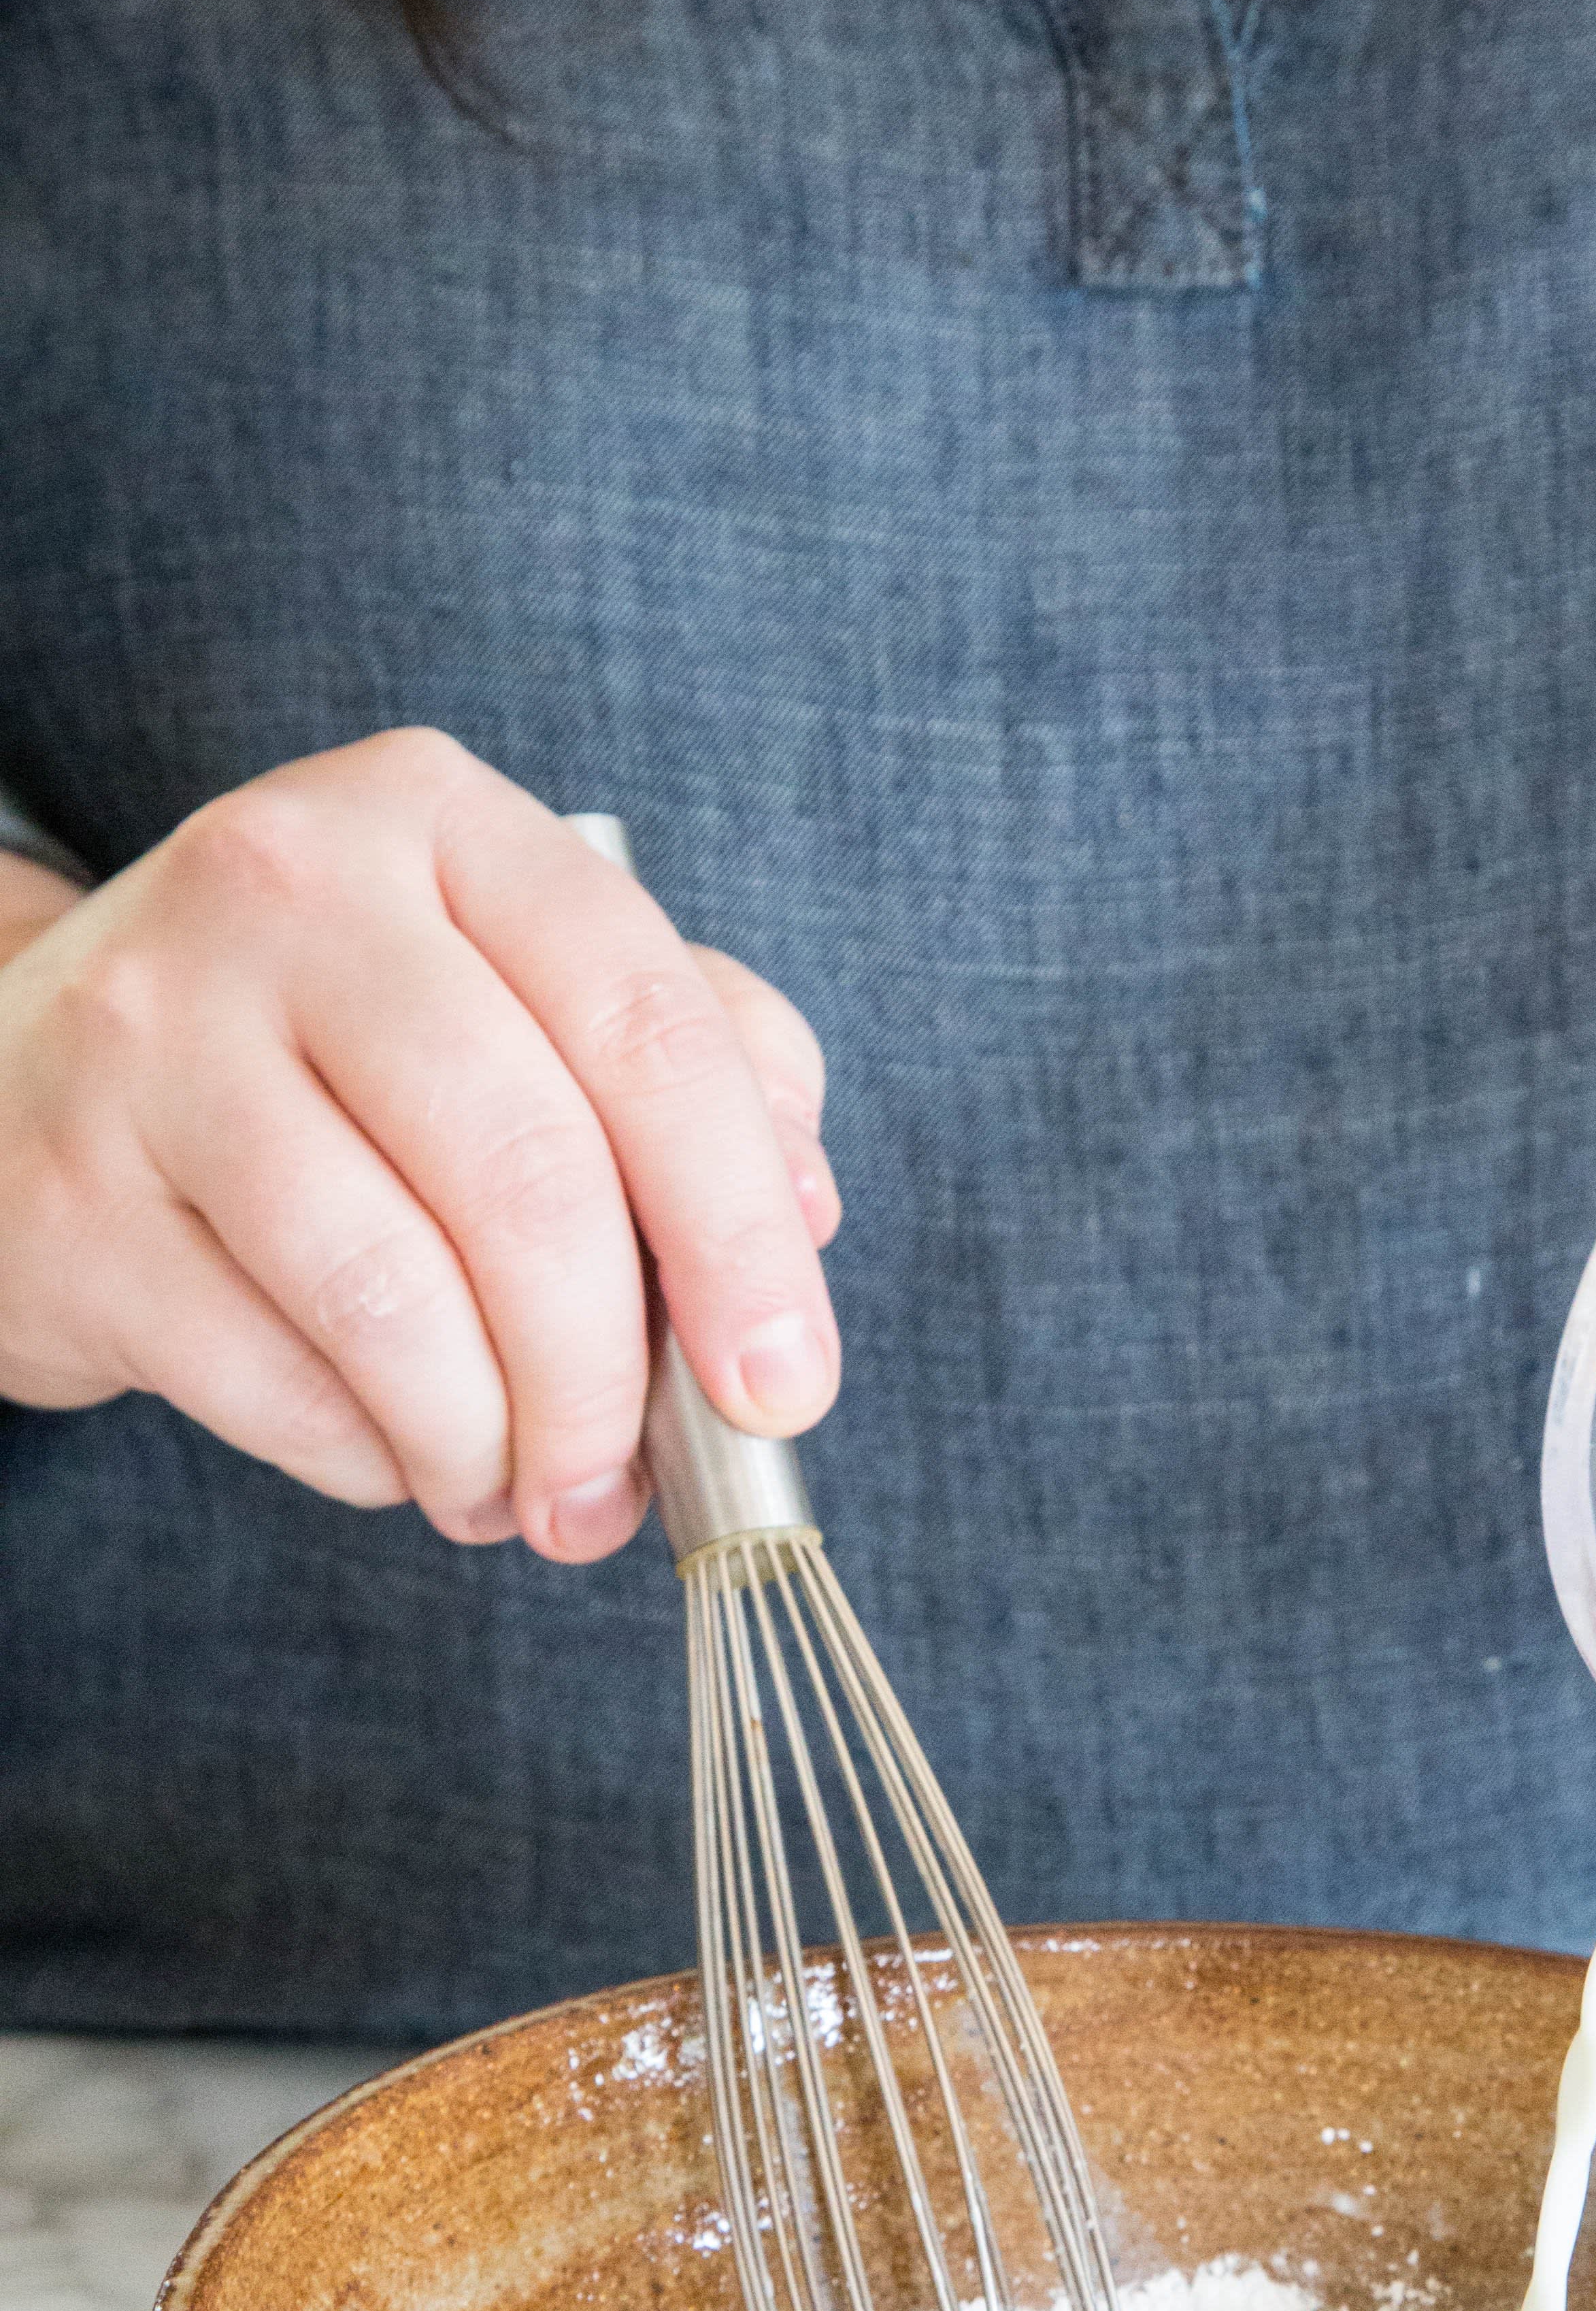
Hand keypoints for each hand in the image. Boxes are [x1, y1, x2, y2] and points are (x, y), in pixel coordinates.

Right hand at [0, 733, 839, 1560]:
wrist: (25, 1074)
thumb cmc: (331, 1053)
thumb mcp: (515, 993)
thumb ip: (690, 1065)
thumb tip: (802, 1215)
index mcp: (440, 819)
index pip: (646, 1023)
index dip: (742, 1230)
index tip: (784, 1387)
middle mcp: (288, 892)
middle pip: (528, 1176)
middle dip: (607, 1380)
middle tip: (621, 1490)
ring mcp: (156, 1037)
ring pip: (395, 1300)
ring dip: (490, 1443)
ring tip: (514, 1491)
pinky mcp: (72, 1194)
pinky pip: (278, 1382)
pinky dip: (371, 1458)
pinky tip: (394, 1453)